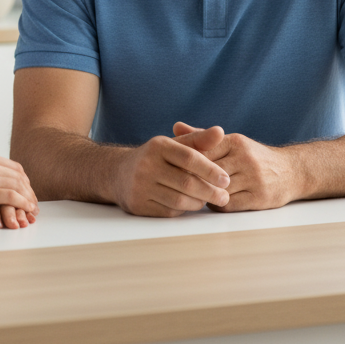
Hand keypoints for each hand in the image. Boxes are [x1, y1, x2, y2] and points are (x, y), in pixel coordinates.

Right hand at [0, 150, 38, 228]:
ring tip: (32, 212)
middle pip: (18, 175)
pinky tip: (26, 210)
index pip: (13, 167)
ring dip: (28, 199)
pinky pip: (10, 195)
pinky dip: (22, 203)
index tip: (29, 195)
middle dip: (29, 191)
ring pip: (17, 185)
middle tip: (34, 206)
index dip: (24, 182)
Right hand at [110, 130, 229, 216]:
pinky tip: (190, 204)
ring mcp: (140, 186)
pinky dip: (184, 210)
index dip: (210, 170)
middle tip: (225, 196)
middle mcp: (146, 165)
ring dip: (198, 202)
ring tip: (209, 199)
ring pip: (179, 200)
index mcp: (158, 146)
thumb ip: (198, 140)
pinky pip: (169, 212)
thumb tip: (220, 131)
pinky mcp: (138, 205)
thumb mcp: (173, 144)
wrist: (118, 173)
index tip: (226, 179)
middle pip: (186, 183)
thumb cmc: (155, 158)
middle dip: (210, 191)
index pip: (189, 157)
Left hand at [173, 122, 299, 210]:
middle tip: (178, 184)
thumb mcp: (233, 142)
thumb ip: (203, 137)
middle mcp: (245, 158)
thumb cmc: (254, 156)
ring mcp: (254, 179)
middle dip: (194, 179)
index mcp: (235, 141)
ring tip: (194, 194)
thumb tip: (175, 127)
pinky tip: (213, 202)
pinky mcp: (259, 198)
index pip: (204, 151)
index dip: (188, 161)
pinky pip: (230, 205)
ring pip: (218, 189)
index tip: (175, 167)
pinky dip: (218, 205)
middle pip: (209, 172)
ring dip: (205, 194)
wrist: (292, 171)